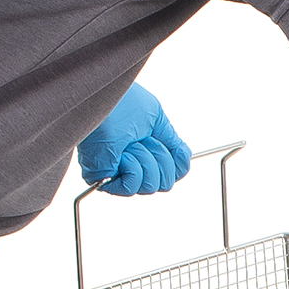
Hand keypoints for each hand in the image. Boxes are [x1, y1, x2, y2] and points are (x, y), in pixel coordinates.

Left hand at [76, 83, 190, 195]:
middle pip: (165, 183)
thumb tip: (185, 160)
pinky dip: (133, 169)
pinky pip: (132, 187)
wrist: (103, 101)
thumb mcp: (157, 119)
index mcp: (144, 148)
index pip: (172, 171)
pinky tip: (122, 153)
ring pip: (151, 185)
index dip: (175, 161)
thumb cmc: (121, 101)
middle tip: (144, 140)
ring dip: (145, 160)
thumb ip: (172, 142)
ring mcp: (119, 173)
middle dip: (160, 158)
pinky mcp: (106, 180)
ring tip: (129, 144)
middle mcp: (133, 163)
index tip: (166, 144)